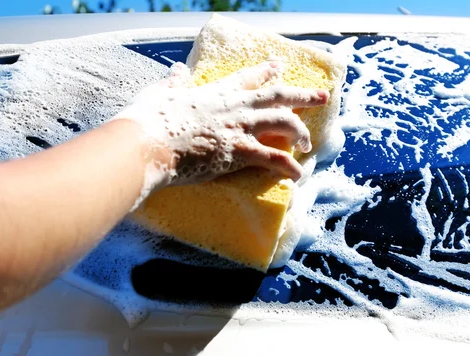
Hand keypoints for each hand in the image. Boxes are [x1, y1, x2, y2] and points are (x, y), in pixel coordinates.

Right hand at [112, 61, 328, 188]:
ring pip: (283, 123)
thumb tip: (177, 70)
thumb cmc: (148, 120)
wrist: (147, 143)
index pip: (247, 78)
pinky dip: (288, 166)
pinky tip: (298, 174)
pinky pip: (273, 158)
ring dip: (300, 131)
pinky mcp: (239, 152)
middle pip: (277, 96)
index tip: (279, 66)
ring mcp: (239, 128)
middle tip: (322, 96)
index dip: (265, 71)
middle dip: (303, 96)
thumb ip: (173, 83)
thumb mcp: (160, 94)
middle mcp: (234, 107)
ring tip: (308, 142)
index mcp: (215, 92)